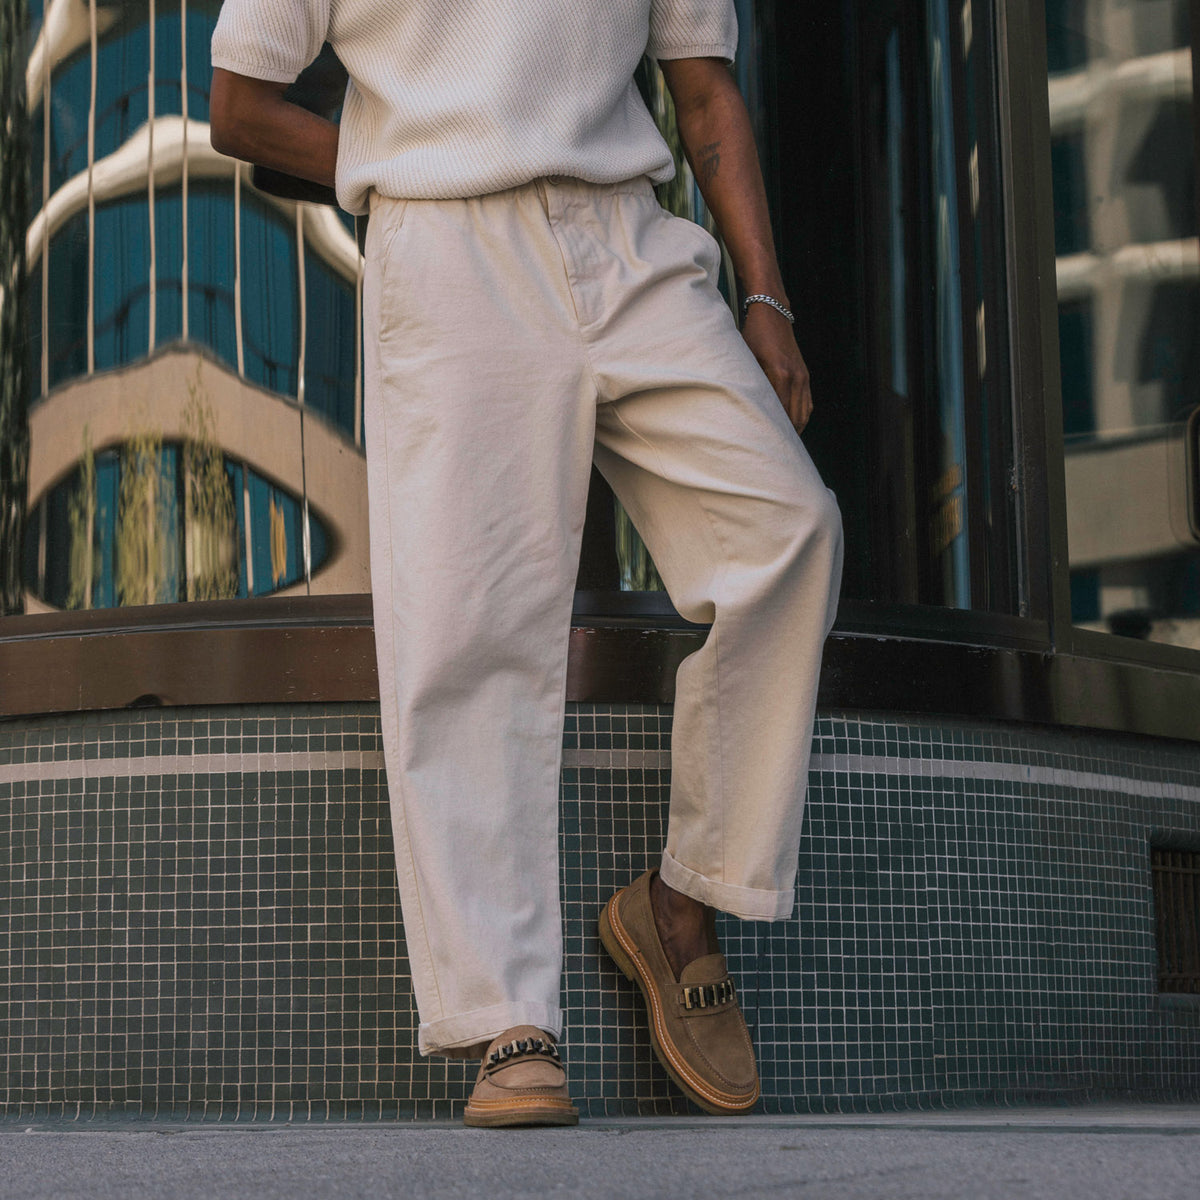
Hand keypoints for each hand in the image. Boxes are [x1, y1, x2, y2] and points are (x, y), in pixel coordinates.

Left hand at [741, 303, 812, 432]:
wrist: (773, 313)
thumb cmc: (754, 334)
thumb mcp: (746, 358)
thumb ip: (749, 382)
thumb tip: (743, 408)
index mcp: (780, 374)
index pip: (779, 412)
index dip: (773, 430)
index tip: (766, 445)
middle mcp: (795, 377)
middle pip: (795, 417)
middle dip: (786, 436)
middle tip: (774, 452)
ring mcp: (803, 376)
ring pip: (804, 412)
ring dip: (795, 429)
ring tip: (784, 444)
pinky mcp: (804, 374)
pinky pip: (807, 403)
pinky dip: (801, 417)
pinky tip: (793, 427)